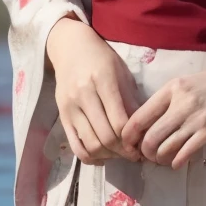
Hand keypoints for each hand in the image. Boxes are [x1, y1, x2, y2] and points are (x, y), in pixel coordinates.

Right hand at [45, 17, 141, 163]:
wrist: (71, 48)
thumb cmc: (102, 58)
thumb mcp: (122, 73)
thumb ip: (131, 102)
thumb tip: (143, 132)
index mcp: (102, 80)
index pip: (120, 121)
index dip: (133, 139)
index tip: (143, 145)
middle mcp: (83, 95)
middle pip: (106, 137)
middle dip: (124, 151)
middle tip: (134, 154)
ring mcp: (70, 107)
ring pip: (91, 145)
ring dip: (109, 156)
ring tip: (120, 154)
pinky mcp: (62, 117)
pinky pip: (75, 147)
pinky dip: (91, 157)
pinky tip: (103, 155)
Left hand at [120, 49, 205, 169]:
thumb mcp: (187, 84)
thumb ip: (169, 101)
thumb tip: (149, 124)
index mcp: (171, 89)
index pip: (139, 116)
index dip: (129, 134)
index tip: (128, 143)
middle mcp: (180, 103)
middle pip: (150, 136)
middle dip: (144, 151)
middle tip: (146, 156)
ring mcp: (195, 118)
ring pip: (166, 146)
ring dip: (160, 158)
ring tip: (162, 159)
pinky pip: (185, 152)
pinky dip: (177, 161)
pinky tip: (177, 162)